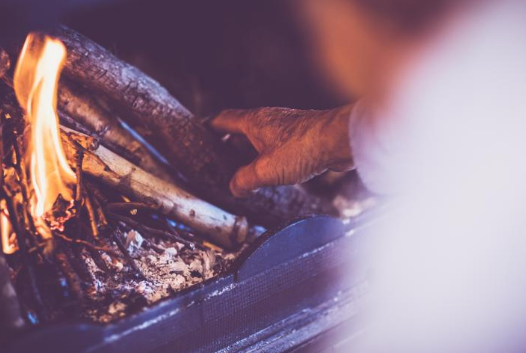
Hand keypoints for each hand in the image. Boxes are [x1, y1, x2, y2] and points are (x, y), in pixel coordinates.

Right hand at [211, 105, 354, 196]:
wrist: (338, 141)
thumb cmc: (303, 147)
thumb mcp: (265, 170)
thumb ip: (245, 180)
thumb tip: (235, 187)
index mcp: (254, 122)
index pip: (224, 120)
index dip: (210, 127)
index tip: (200, 132)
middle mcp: (268, 121)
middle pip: (241, 130)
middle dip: (229, 145)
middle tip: (220, 160)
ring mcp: (285, 128)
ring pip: (260, 139)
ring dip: (250, 153)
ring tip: (244, 170)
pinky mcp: (300, 137)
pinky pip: (277, 146)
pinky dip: (268, 157)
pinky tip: (271, 171)